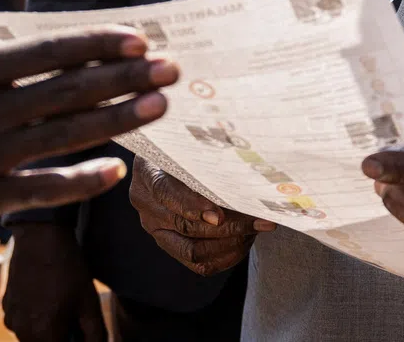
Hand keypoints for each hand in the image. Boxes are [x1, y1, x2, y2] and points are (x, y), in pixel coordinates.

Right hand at [3, 223, 105, 341]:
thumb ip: (95, 333)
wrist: (40, 236)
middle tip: (73, 316)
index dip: (73, 341)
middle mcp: (22, 333)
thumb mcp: (89, 301)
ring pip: (31, 337)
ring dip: (47, 329)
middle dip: (61, 337)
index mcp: (44, 335)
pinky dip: (34, 317)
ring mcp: (11, 320)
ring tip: (60, 302)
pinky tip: (46, 295)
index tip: (79, 329)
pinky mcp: (6, 306)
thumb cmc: (68, 268)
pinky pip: (21, 322)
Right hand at [129, 156, 275, 275]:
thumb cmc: (188, 142)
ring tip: (255, 229)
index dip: (190, 205)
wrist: (174, 152)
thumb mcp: (191, 140)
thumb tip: (242, 168)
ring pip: (192, 250)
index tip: (218, 215)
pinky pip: (197, 263)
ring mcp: (155, 226)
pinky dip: (224, 256)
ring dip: (229, 243)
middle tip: (258, 219)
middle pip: (184, 225)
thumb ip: (205, 152)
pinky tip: (245, 242)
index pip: (164, 191)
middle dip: (227, 226)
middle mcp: (145, 202)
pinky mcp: (168, 243)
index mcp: (147, 170)